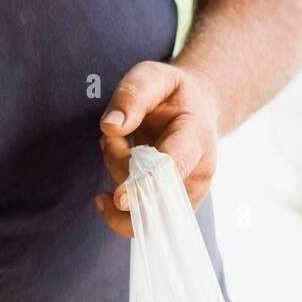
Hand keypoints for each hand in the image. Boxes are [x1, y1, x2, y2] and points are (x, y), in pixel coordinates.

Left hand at [95, 60, 220, 236]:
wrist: (195, 111)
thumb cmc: (172, 94)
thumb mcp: (153, 76)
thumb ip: (132, 95)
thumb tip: (111, 127)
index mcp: (195, 138)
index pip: (172, 166)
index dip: (146, 183)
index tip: (121, 198)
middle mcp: (197, 173)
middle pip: (150, 192)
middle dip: (119, 167)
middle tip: (114, 138)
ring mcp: (185, 196)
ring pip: (141, 210)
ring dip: (116, 178)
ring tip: (118, 147)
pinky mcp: (171, 210)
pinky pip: (140, 224)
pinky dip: (116, 209)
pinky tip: (104, 195)